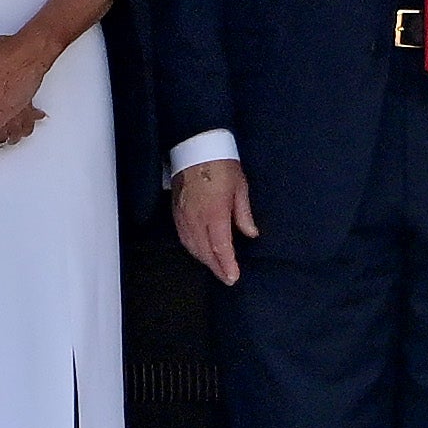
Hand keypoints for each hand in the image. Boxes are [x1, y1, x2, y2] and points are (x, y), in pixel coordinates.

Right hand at [171, 160, 256, 286]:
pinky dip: (193, 249)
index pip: (221, 246)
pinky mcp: (176, 213)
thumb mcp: (240, 188)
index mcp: (215, 212)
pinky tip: (201, 253)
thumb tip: (251, 234)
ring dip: (205, 260)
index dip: (227, 265)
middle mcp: (196, 218)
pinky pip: (184, 238)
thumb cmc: (222, 166)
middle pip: (205, 251)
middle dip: (217, 267)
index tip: (233, 277)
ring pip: (192, 247)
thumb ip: (244, 214)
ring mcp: (183, 216)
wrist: (196, 149)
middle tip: (228, 278)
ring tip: (217, 269)